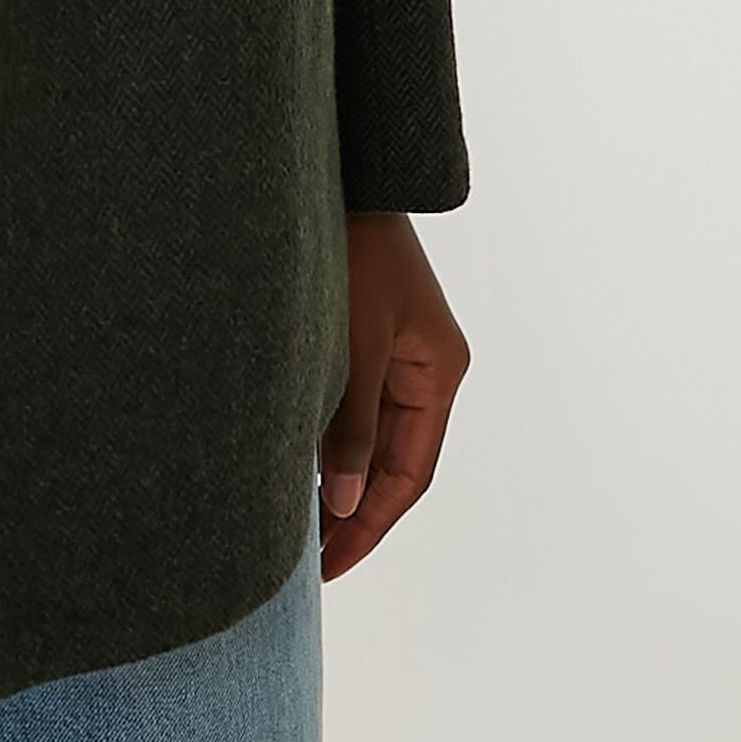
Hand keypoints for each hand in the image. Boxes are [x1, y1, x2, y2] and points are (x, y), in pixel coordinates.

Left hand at [319, 212, 468, 578]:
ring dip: (342, 480)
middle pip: (395, 462)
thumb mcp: (352, 344)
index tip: (333, 565)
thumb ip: (349, 426)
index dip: (371, 523)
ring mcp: (399, 353)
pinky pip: (356, 406)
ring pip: (373, 437)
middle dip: (356, 513)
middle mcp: (426, 368)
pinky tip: (302, 467)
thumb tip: (344, 504)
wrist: (345, 176)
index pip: (409, 473)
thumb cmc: (352, 251)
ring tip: (302, 528)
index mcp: (438, 372)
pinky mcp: (369, 336)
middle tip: (312, 563)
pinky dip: (333, 442)